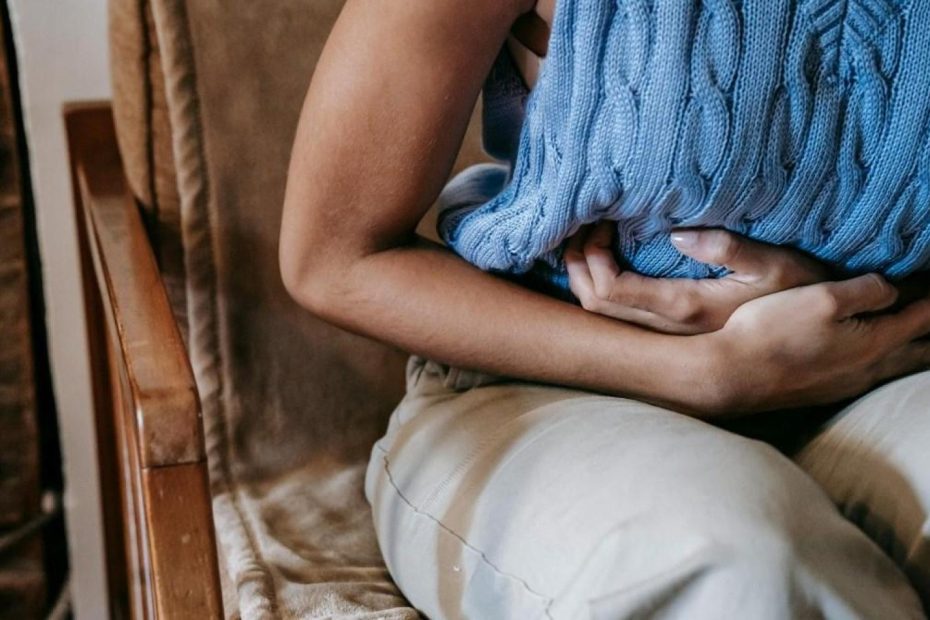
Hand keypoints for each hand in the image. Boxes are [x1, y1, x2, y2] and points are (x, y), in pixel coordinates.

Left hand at [565, 222, 828, 334]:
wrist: (815, 334)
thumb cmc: (801, 292)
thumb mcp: (777, 264)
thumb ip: (730, 249)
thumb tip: (677, 235)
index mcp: (685, 308)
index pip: (611, 291)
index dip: (592, 257)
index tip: (601, 221)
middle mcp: (667, 329)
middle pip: (594, 304)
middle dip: (577, 263)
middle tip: (583, 224)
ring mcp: (667, 334)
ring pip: (601, 314)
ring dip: (584, 276)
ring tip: (587, 238)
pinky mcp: (671, 331)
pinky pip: (617, 314)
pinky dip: (598, 286)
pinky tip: (604, 261)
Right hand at [704, 275, 929, 413]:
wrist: (731, 374)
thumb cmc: (773, 331)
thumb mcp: (821, 297)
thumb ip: (865, 290)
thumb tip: (890, 288)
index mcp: (874, 342)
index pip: (924, 317)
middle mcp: (867, 369)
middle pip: (919, 352)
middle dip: (929, 331)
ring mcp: (845, 384)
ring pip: (896, 367)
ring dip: (912, 348)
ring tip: (920, 336)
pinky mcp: (823, 390)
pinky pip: (872, 375)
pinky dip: (886, 360)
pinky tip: (876, 357)